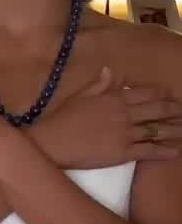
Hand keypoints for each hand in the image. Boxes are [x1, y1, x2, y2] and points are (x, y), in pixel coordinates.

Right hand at [35, 68, 181, 168]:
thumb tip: (109, 70)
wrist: (53, 142)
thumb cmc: (63, 118)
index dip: (161, 94)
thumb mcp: (81, 95)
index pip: (146, 93)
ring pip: (157, 130)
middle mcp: (125, 113)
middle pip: (157, 110)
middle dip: (174, 110)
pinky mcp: (123, 153)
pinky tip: (177, 151)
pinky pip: (149, 150)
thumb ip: (99, 84)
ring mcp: (126, 134)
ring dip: (175, 130)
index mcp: (115, 98)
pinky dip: (165, 151)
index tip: (171, 96)